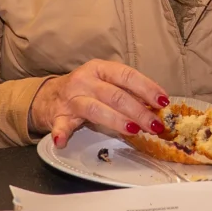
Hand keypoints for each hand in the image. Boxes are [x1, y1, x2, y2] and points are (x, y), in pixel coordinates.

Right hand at [30, 59, 172, 146]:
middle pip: (115, 95)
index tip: (162, 102)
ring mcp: (71, 98)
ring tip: (133, 131)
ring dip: (115, 120)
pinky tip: (63, 142)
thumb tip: (156, 107)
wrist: (48, 96)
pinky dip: (61, 133)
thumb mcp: (106, 83)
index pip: (126, 75)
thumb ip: (127, 92)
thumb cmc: (86, 90)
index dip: (146, 88)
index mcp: (100, 68)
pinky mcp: (57, 115)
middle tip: (154, 125)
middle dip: (138, 111)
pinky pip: (60, 125)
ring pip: (95, 109)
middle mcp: (85, 80)